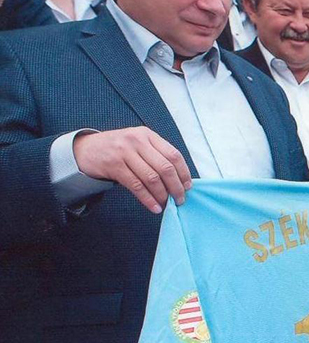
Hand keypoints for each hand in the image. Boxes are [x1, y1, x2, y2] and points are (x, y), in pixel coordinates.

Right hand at [73, 127, 191, 213]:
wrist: (85, 149)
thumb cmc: (118, 149)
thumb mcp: (138, 144)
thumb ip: (156, 155)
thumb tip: (179, 179)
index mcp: (148, 135)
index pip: (174, 155)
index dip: (184, 173)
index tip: (188, 187)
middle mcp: (137, 141)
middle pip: (165, 168)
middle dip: (176, 187)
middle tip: (180, 199)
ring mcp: (124, 152)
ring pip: (152, 178)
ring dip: (162, 195)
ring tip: (166, 204)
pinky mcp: (114, 165)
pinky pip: (136, 186)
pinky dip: (148, 199)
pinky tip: (154, 207)